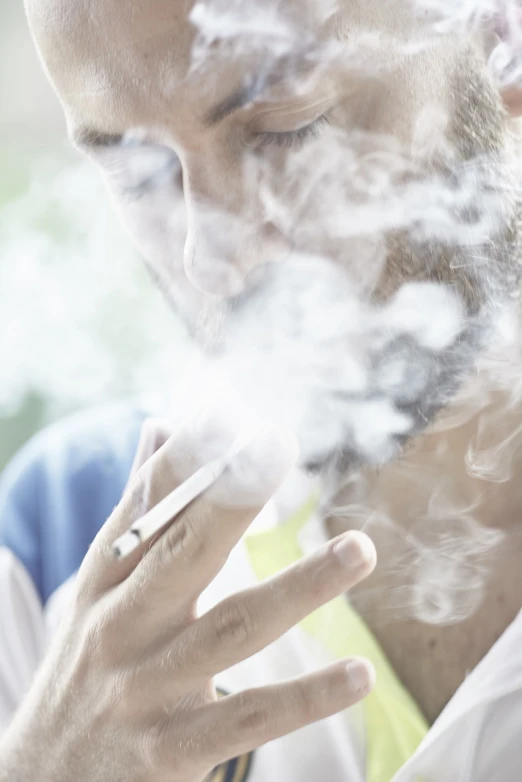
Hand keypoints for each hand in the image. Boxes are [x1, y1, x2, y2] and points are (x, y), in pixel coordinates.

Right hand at [0, 418, 375, 781]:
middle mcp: (122, 625)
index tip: (229, 413)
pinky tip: (359, 673)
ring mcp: (145, 689)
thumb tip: (162, 427)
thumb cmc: (86, 665)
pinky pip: (248, 719)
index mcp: (106, 579)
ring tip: (361, 549)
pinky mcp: (171, 751)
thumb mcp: (98, 587)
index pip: (145, 506)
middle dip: (231, 498)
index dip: (187, 457)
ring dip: (299, 586)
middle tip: (279, 446)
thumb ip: (138, 508)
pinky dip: (304, 698)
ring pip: (231, 629)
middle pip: (183, 552)